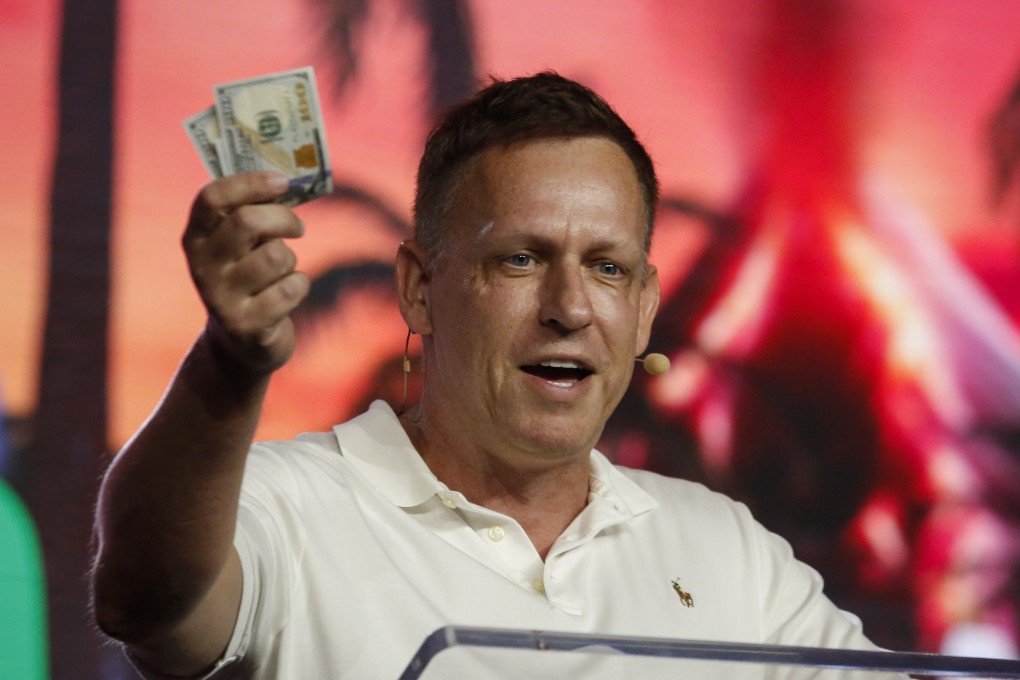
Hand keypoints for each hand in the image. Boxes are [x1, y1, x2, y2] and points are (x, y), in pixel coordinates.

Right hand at [183, 172, 309, 374]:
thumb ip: (254, 213)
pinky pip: (291, 288)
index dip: (250, 183)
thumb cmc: (248, 276)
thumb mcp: (242, 245)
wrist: (242, 341)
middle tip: (297, 227)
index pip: (212, 197)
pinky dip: (298, 286)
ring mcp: (220, 298)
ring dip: (290, 260)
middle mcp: (202, 266)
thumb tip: (289, 180)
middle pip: (248, 221)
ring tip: (281, 271)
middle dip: (283, 218)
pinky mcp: (246, 325)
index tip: (283, 181)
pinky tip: (285, 295)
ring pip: (276, 256)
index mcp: (196, 237)